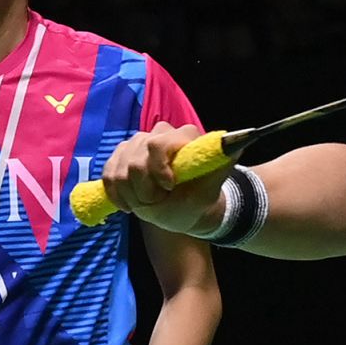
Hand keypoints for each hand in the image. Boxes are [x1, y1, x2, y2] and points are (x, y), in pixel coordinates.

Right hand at [102, 122, 232, 236]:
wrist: (183, 210)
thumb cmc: (199, 199)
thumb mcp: (211, 188)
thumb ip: (222, 165)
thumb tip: (238, 144)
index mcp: (183, 137)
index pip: (159, 143)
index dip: (158, 168)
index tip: (169, 187)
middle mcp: (159, 134)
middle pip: (135, 158)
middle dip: (144, 187)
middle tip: (158, 200)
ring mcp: (137, 144)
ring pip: (119, 167)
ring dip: (131, 194)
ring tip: (148, 203)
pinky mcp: (120, 156)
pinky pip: (107, 173)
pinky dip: (116, 194)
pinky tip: (130, 205)